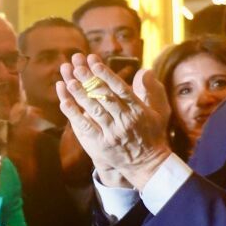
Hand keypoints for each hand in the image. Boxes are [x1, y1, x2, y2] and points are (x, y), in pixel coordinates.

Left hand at [55, 54, 174, 189]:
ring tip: (68, 80)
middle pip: (104, 96)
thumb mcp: (160, 111)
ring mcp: (112, 133)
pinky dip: (74, 114)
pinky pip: (85, 127)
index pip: (121, 88)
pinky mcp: (101, 145)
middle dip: (90, 79)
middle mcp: (125, 120)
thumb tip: (144, 70)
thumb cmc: (153, 133)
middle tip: (77, 65)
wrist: (148, 164)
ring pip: (94, 110)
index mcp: (139, 110)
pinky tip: (65, 101)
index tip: (94, 61)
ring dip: (80, 94)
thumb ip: (152, 90)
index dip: (106, 74)